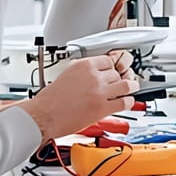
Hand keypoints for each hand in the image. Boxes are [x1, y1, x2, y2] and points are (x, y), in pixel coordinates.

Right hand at [19, 55, 138, 140]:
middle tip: (121, 80)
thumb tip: (93, 75)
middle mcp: (93, 76)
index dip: (112, 66)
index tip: (114, 69)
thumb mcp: (66, 75)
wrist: (43, 116)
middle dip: (119, 77)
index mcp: (83, 65)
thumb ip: (82, 73)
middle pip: (116, 72)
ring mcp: (99, 92)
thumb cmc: (49, 100)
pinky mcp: (102, 108)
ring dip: (131, 86)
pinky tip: (129, 102)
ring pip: (125, 85)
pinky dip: (129, 102)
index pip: (108, 60)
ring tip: (132, 87)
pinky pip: (123, 102)